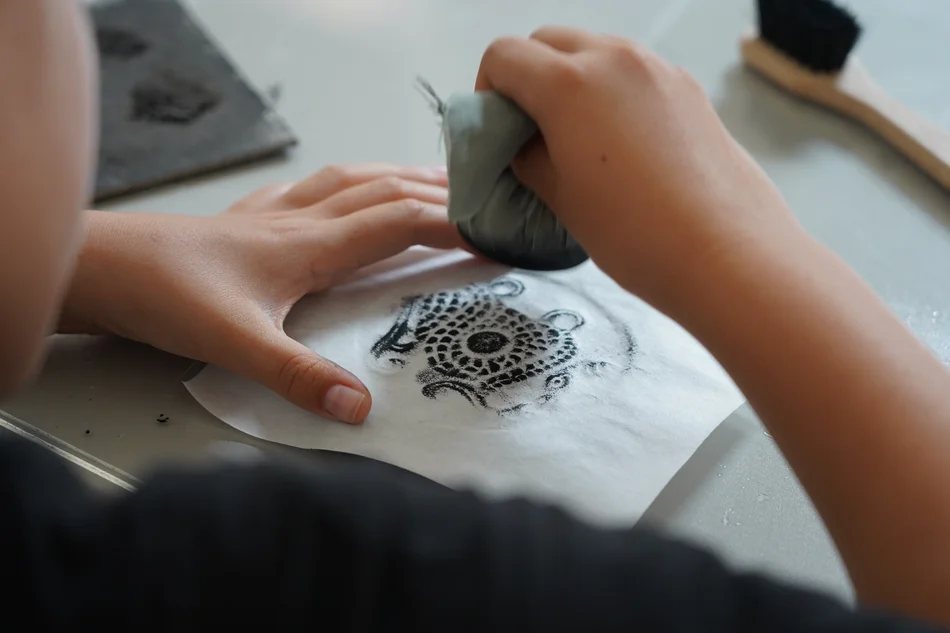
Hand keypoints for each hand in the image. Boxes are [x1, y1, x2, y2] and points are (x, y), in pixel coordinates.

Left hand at [60, 164, 462, 423]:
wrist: (104, 267)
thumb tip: (361, 408)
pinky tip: (340, 186)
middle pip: (384, 192)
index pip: (398, 223)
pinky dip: (344, 180)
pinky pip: (311, 187)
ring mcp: (272, 215)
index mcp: (310, 246)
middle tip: (481, 199)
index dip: (451, 226)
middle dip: (439, 194)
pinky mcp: (247, 219)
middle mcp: (299, 221)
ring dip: (397, 176)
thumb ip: (299, 376)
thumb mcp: (237, 344)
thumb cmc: (166, 298)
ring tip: (430, 178)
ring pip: (351, 180)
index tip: (494, 236)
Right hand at [476, 27, 800, 314]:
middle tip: (530, 130)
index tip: (497, 130)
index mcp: (569, 83)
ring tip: (578, 139)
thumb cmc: (635, 235)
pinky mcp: (688, 88)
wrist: (727, 254)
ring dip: (570, 80)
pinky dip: (611, 91)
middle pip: (547, 40)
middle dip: (527, 76)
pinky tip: (621, 146)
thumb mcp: (561, 199)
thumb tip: (522, 143)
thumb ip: (528, 157)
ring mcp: (657, 69)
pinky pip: (633, 72)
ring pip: (594, 50)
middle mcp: (614, 59)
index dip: (488, 90)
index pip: (504, 55)